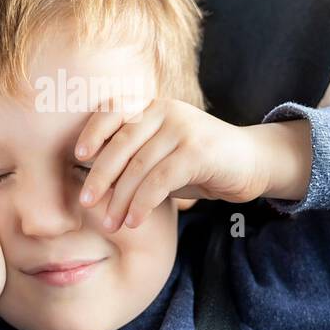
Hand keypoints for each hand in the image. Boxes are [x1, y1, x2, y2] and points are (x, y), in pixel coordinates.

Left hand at [75, 98, 271, 231]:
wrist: (251, 163)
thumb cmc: (198, 164)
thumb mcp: (161, 155)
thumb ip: (133, 158)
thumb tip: (90, 178)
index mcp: (152, 107)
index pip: (113, 111)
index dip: (93, 132)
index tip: (78, 157)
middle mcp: (166, 111)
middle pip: (121, 143)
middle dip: (100, 176)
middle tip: (85, 202)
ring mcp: (183, 128)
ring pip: (139, 166)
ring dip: (120, 199)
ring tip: (111, 223)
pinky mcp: (198, 151)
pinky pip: (160, 180)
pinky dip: (142, 204)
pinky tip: (134, 221)